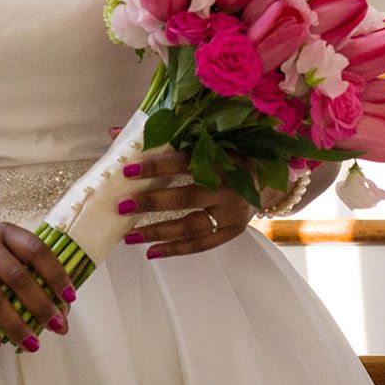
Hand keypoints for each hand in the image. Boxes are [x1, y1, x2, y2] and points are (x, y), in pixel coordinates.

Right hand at [0, 224, 75, 352]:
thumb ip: (33, 281)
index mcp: (6, 234)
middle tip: (56, 326)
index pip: (36, 250)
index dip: (56, 274)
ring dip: (15, 324)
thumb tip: (63, 314)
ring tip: (31, 343)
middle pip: (17, 276)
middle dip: (41, 305)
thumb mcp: (7, 264)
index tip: (69, 298)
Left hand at [117, 149, 268, 258]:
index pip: (186, 162)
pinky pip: (201, 244)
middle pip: (187, 197)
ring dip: (158, 232)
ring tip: (130, 236)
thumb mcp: (205, 140)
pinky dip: (175, 249)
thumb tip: (116, 133)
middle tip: (122, 205)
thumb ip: (164, 137)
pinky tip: (151, 251)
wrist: (268, 176)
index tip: (128, 170)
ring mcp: (233, 213)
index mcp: (224, 158)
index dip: (156, 166)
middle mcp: (231, 187)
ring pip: (192, 226)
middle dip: (152, 202)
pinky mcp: (233, 231)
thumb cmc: (228, 155)